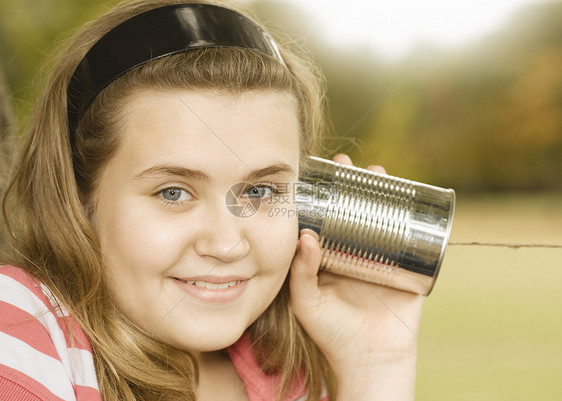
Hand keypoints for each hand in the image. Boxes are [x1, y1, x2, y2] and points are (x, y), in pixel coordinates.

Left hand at [289, 154, 422, 399]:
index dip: (327, 196)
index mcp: (332, 258)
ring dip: (385, 193)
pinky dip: (415, 217)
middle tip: (350, 165)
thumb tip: (305, 236)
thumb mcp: (307, 302)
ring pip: (385, 218)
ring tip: (380, 172)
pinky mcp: (408, 268)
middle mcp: (357, 254)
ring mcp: (384, 259)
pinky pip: (413, 239)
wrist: (370, 360)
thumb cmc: (331, 334)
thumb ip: (301, 272)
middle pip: (358, 211)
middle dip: (356, 186)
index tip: (322, 173)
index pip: (330, 218)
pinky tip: (413, 197)